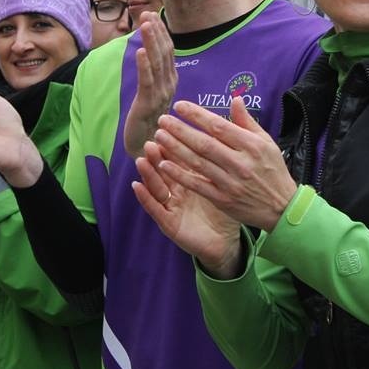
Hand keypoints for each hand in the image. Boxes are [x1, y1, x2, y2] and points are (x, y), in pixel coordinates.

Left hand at [123, 12, 177, 157]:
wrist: (147, 147)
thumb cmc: (150, 120)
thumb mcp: (153, 92)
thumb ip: (154, 73)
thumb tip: (150, 51)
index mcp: (171, 80)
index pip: (168, 51)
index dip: (161, 32)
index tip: (152, 14)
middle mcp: (169, 84)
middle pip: (164, 53)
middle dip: (155, 32)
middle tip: (147, 13)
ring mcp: (161, 94)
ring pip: (157, 63)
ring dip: (150, 42)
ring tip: (145, 24)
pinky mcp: (148, 104)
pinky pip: (147, 82)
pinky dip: (144, 65)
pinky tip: (139, 51)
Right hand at [133, 141, 243, 278]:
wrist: (226, 242)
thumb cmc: (228, 208)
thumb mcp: (227, 179)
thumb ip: (225, 157)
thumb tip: (231, 127)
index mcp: (191, 177)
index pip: (180, 157)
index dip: (174, 143)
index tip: (169, 128)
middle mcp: (177, 189)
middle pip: (165, 169)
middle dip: (157, 156)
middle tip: (152, 141)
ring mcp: (171, 206)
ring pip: (157, 186)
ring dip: (148, 173)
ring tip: (141, 160)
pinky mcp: (168, 223)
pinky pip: (155, 209)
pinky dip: (145, 198)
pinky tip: (137, 186)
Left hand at [151, 97, 297, 231]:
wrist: (282, 207)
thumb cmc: (273, 170)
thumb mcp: (266, 142)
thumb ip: (247, 122)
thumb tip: (235, 99)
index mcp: (251, 145)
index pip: (219, 126)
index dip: (197, 115)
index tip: (179, 106)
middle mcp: (240, 162)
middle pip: (204, 143)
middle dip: (180, 130)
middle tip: (162, 120)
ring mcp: (230, 182)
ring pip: (198, 162)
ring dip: (176, 149)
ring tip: (159, 136)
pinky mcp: (223, 199)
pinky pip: (198, 185)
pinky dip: (180, 175)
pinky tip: (164, 164)